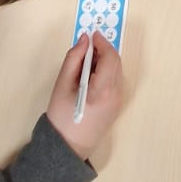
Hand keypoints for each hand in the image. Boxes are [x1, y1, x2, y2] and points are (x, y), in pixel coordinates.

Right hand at [46, 31, 122, 159]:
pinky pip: (114, 81)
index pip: (110, 57)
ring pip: (116, 71)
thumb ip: (73, 58)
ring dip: (105, 61)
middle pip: (116, 62)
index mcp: (104, 89)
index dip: (102, 42)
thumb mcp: (62, 84)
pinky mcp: (116, 105)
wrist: (67, 147)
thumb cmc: (61, 116)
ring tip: (85, 61)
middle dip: (103, 50)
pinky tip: (90, 75)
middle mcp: (116, 94)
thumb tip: (84, 40)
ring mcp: (119, 101)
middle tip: (86, 47)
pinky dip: (106, 72)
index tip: (91, 34)